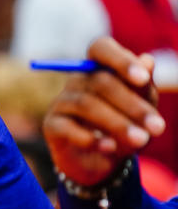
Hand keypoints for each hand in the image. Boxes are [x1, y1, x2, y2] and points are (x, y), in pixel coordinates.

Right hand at [43, 37, 164, 185]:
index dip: (120, 60)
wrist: (101, 160)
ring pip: (86, 104)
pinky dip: (91, 138)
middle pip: (99, 81)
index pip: (101, 48)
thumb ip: (143, 88)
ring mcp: (61, 101)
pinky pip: (67, 127)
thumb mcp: (141, 109)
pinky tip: (110, 148)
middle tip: (158, 127)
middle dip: (132, 105)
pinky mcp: (51, 124)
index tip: (143, 79)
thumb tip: (148, 60)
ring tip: (140, 141)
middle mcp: (77, 80)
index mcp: (100, 68)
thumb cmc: (124, 126)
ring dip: (117, 123)